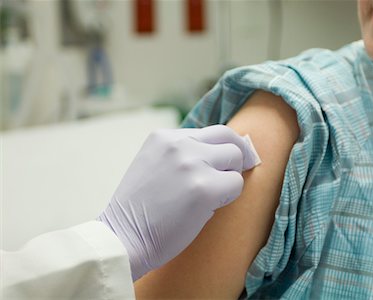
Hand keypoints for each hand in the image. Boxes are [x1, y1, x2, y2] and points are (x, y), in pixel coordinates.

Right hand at [97, 125, 259, 280]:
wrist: (124, 238)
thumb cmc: (141, 209)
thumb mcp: (155, 164)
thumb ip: (183, 153)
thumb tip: (224, 153)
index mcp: (164, 136)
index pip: (212, 131)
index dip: (225, 146)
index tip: (232, 159)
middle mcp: (179, 144)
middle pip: (228, 138)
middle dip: (237, 156)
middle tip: (236, 173)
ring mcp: (191, 164)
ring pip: (236, 159)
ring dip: (230, 177)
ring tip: (212, 195)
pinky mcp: (204, 188)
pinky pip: (236, 184)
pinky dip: (229, 197)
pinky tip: (209, 208)